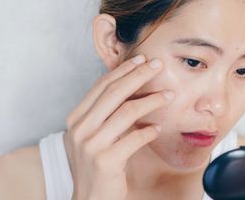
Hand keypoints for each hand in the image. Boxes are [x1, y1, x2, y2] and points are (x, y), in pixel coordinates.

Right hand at [64, 54, 174, 199]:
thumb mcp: (92, 136)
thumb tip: (129, 89)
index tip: (141, 59)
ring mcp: (91, 145)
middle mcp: (80, 129)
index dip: (123, 71)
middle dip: (138, 75)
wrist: (88, 198)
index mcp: (76, 118)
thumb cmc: (94, 165)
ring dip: (151, 101)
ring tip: (169, 95)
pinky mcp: (106, 161)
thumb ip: (104, 114)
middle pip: (114, 92)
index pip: (101, 86)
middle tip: (157, 65)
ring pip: (127, 112)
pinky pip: (134, 138)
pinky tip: (158, 128)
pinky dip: (149, 131)